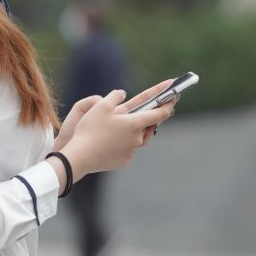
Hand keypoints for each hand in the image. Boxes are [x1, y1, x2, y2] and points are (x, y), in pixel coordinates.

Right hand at [56, 87, 175, 178]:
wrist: (80, 157)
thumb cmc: (90, 130)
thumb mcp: (100, 106)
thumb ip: (114, 96)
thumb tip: (122, 93)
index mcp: (135, 123)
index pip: (159, 113)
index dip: (169, 104)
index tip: (175, 97)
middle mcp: (137, 139)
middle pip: (149, 127)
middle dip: (149, 119)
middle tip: (145, 112)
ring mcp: (131, 152)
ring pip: (139, 140)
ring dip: (136, 132)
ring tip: (126, 126)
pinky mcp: (123, 162)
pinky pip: (128, 150)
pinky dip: (124, 144)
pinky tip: (113, 141)